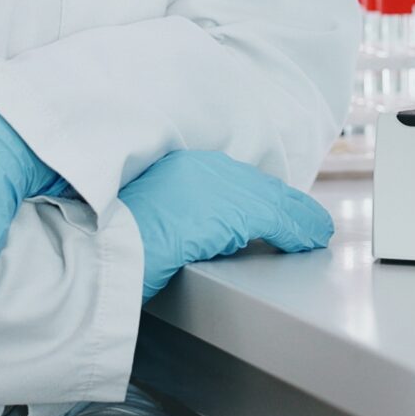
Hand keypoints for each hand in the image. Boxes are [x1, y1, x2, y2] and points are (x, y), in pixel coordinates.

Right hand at [117, 151, 332, 300]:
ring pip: (272, 199)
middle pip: (254, 185)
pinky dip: (298, 230)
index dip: (254, 194)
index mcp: (176, 167)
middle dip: (282, 202)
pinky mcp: (234, 209)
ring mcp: (218, 184)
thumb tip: (195, 233)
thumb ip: (174, 214)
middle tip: (305, 219)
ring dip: (297, 217)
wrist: (100, 248)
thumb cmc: (110, 240)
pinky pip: (279, 220)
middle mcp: (199, 167)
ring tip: (313, 231)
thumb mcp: (144, 217)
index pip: (230, 180)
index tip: (273, 206)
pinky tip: (310, 241)